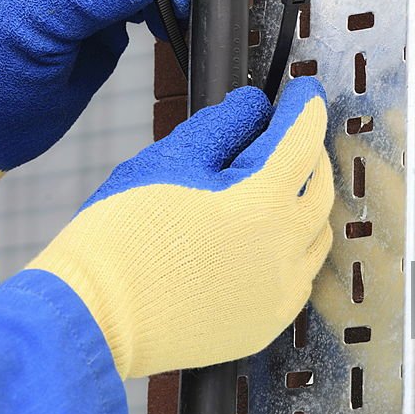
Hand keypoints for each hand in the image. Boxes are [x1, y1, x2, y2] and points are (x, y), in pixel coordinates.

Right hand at [28, 77, 333, 377]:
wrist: (94, 316)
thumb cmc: (122, 235)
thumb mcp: (170, 160)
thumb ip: (224, 125)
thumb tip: (256, 108)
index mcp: (262, 202)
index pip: (302, 139)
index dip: (306, 105)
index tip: (306, 89)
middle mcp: (284, 250)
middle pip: (320, 187)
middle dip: (310, 152)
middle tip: (291, 135)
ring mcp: (279, 293)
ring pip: (317, 235)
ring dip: (307, 203)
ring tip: (282, 186)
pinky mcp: (267, 324)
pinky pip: (300, 277)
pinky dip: (295, 249)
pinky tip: (270, 240)